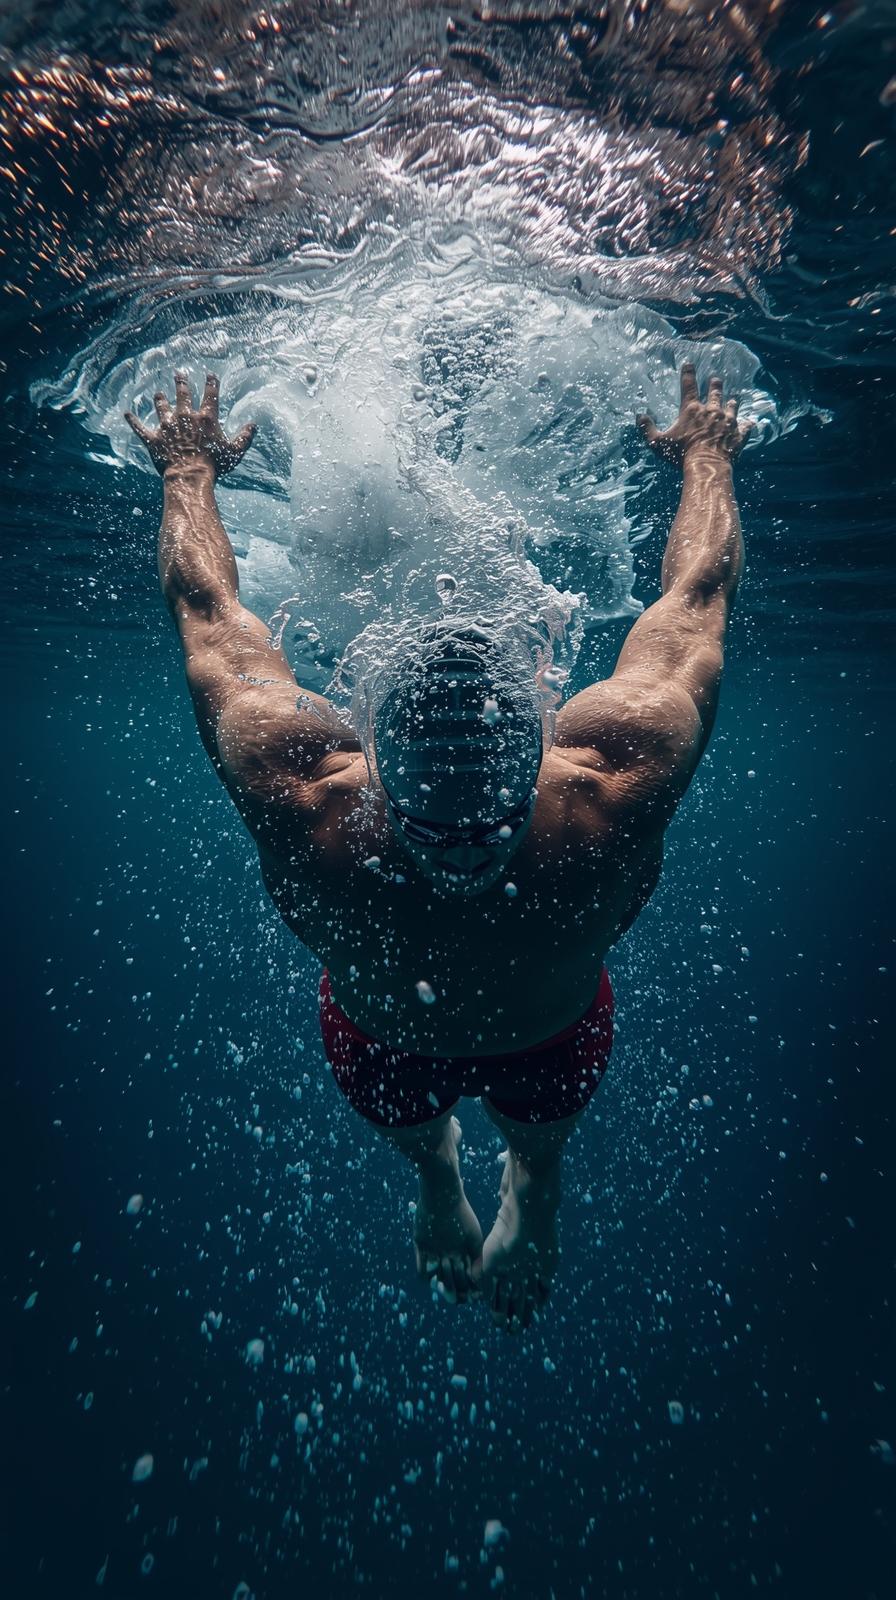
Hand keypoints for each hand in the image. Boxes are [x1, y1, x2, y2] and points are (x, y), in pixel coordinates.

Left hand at [124, 372, 255, 478]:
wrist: (189, 476)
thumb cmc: (214, 465)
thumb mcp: (234, 451)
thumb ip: (244, 437)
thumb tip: (253, 426)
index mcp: (205, 418)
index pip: (210, 394)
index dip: (211, 383)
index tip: (210, 374)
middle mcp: (185, 417)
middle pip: (182, 394)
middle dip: (181, 382)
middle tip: (178, 374)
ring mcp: (167, 427)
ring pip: (161, 407)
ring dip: (159, 399)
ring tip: (158, 393)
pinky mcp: (154, 439)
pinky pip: (140, 428)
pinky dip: (132, 421)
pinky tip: (126, 414)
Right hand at [637, 362, 753, 467]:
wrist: (707, 466)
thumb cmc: (681, 455)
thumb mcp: (658, 443)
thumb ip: (647, 429)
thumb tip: (639, 416)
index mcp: (692, 410)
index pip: (689, 385)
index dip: (688, 372)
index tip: (689, 363)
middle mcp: (711, 411)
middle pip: (715, 392)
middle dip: (715, 384)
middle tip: (716, 379)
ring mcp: (727, 421)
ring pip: (732, 405)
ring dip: (732, 402)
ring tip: (734, 399)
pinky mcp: (739, 433)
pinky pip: (746, 426)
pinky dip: (747, 424)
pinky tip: (750, 422)